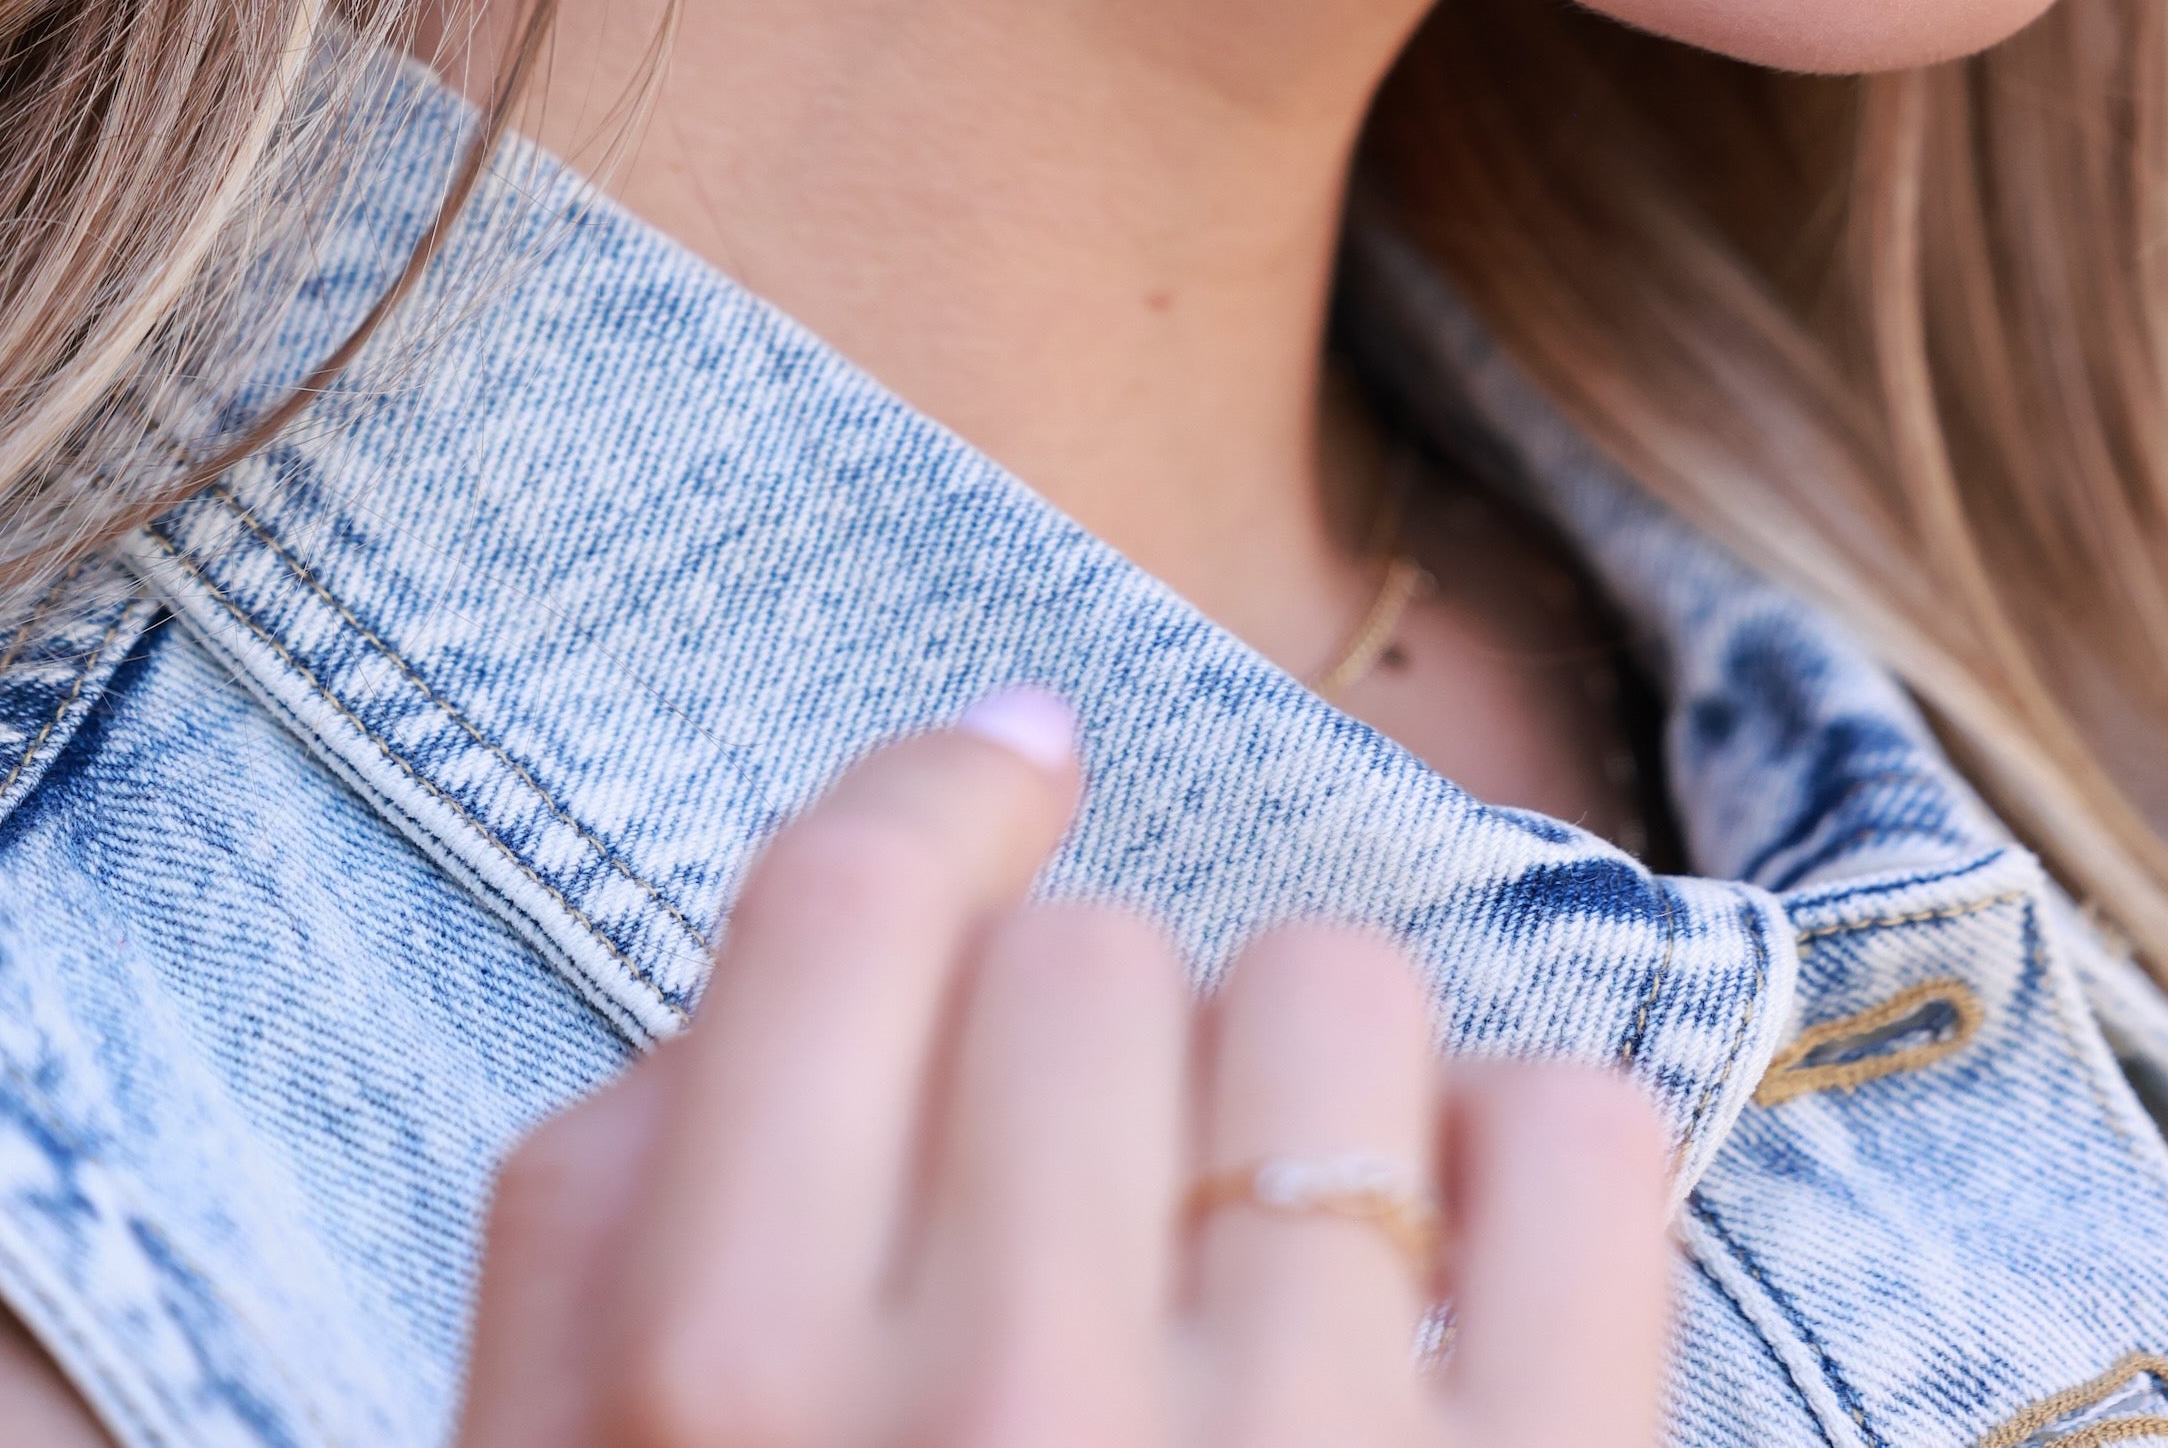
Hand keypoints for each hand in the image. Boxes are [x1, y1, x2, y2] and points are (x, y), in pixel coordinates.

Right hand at [457, 697, 1668, 1447]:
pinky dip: (1537, 1180)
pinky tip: (1466, 1302)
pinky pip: (1576, 1146)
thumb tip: (875, 888)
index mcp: (705, 1399)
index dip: (940, 797)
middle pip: (1099, 955)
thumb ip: (591, 1219)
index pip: (841, 899)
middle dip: (1116, 1041)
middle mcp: (974, 1420)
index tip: (1011, 782)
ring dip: (1325, 1102)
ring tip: (1285, 1282)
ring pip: (1343, 1004)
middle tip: (1114, 1207)